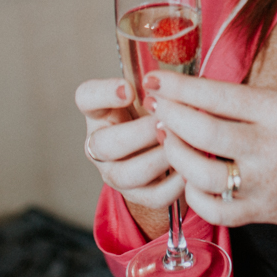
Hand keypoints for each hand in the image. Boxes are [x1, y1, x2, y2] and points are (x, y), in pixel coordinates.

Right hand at [75, 78, 183, 236]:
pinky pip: (152, 197)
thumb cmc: (154, 114)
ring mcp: (114, 173)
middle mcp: (99, 144)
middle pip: (103, 144)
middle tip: (165, 122)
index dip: (104, 93)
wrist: (159, 151)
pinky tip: (189, 171)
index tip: (129, 89)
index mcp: (100, 111)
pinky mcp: (136, 196)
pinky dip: (173, 185)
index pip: (86, 97)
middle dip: (139, 133)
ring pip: (126, 174)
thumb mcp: (150, 95)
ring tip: (180, 145)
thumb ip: (160, 87)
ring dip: (157, 159)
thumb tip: (187, 80)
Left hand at [145, 71, 276, 276]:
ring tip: (167, 138)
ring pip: (200, 172)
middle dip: (170, 116)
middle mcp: (271, 148)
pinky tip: (188, 176)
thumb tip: (189, 92)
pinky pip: (210, 207)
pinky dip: (191, 191)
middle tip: (156, 107)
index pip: (219, 96)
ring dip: (175, 153)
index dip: (180, 87)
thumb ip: (244, 103)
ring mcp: (263, 185)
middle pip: (204, 132)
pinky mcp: (257, 214)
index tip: (156, 80)